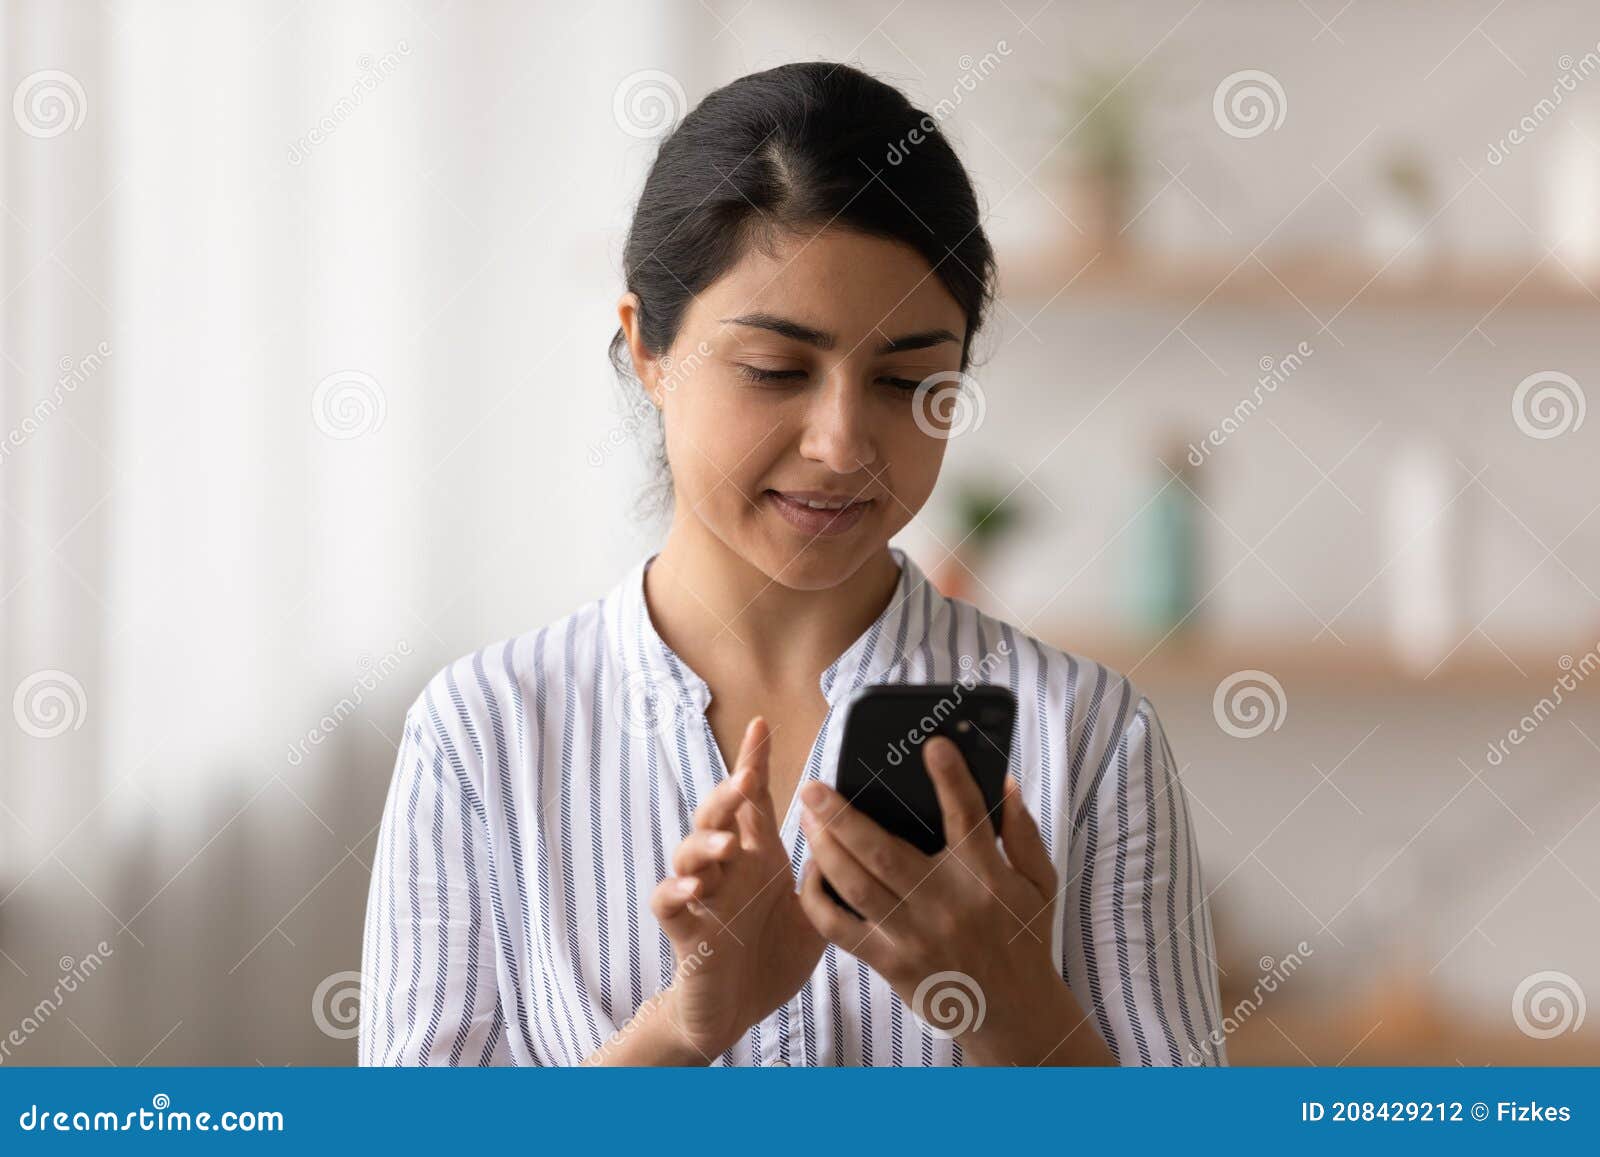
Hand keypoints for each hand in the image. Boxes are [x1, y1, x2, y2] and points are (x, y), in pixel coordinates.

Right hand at [647, 717, 823, 1058]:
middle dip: (728, 794)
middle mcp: (726, 869)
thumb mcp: (812, 914)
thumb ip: (827, 878)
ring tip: (728, 845)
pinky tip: (693, 888)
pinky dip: (676, 890)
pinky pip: (669, 902)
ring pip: (688, 851)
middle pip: (716, 816)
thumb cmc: (772, 955)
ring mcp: (702, 896)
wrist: (736, 1012)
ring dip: (705, 843)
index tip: (762, 725)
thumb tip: (850, 837)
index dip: (753, 761)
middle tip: (746, 779)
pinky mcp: (684, 929)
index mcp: (757, 858)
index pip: (752, 800)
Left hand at [796, 735, 1110, 1064]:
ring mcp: (913, 935)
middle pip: (883, 852)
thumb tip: (1004, 783)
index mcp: (985, 878)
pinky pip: (841, 928)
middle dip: (843, 815)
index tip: (933, 746)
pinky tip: (810, 872)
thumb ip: (1023, 833)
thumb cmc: (1025, 940)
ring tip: (808, 819)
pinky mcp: (891, 961)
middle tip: (815, 786)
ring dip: (824, 848)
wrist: (1013, 1013)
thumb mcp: (1040, 884)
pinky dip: (818, 900)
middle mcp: (945, 904)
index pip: (967, 817)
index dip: (951, 779)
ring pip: (855, 884)